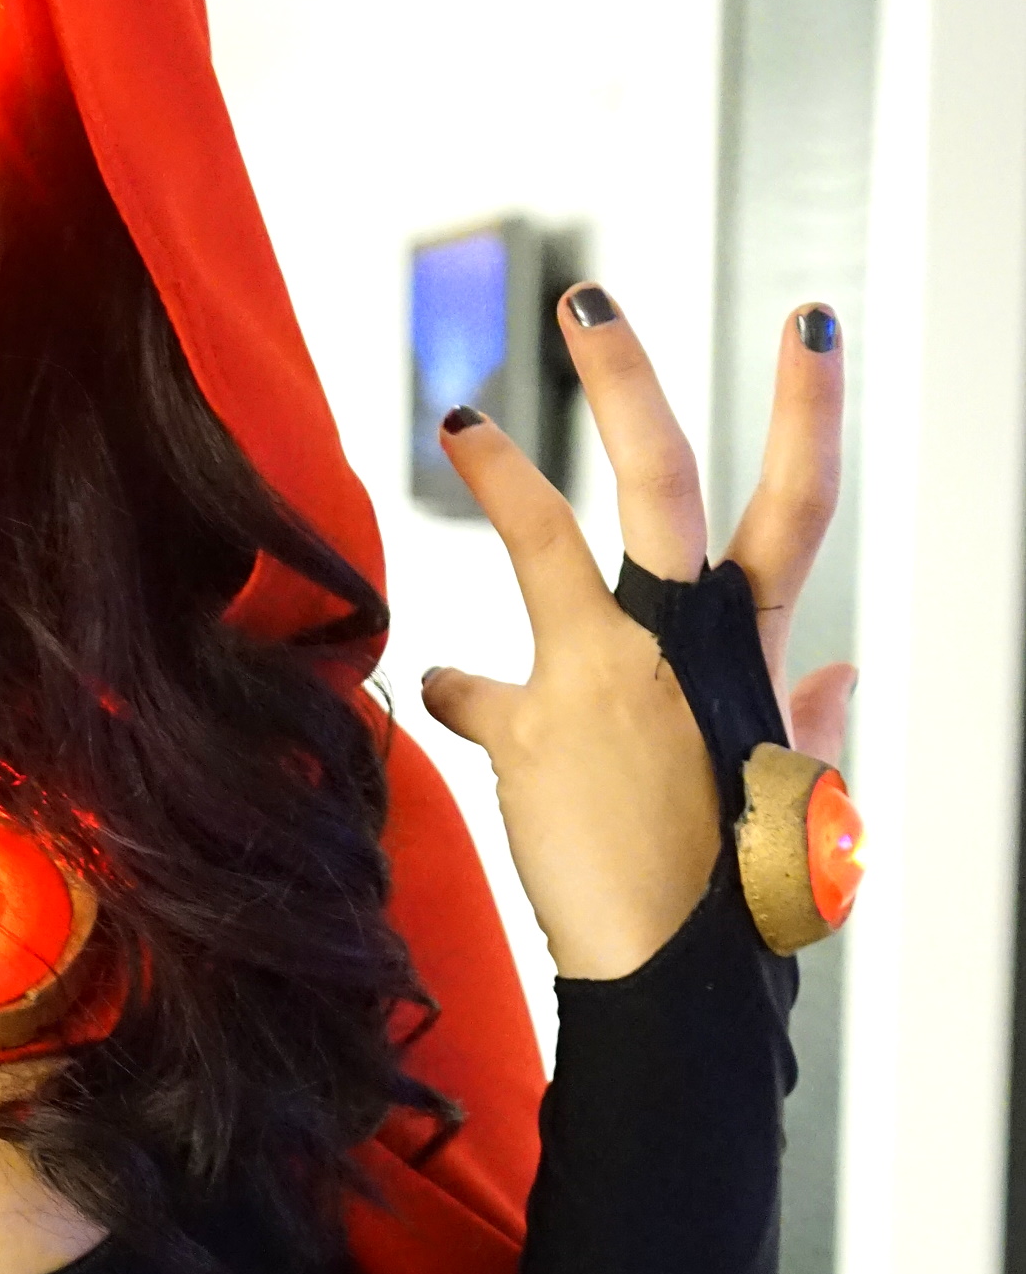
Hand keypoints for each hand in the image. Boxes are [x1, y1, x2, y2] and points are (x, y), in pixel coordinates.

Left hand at [418, 290, 848, 980]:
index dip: (806, 407)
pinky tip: (434, 690)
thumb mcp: (800, 798)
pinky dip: (458, 692)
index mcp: (753, 648)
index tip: (808, 325)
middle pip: (662, 477)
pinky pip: (477, 690)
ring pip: (544, 538)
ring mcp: (606, 672)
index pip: (796, 504)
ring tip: (461, 416)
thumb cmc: (745, 891)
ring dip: (498, 472)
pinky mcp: (536, 725)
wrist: (682, 969)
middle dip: (624, 381)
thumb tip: (839, 673)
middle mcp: (683, 640)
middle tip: (586, 304)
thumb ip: (810, 723)